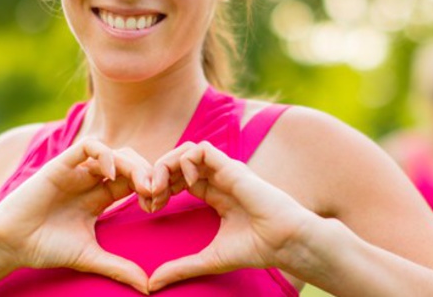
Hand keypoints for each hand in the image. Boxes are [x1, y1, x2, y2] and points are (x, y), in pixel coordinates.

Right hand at [0, 139, 153, 293]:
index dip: (150, 188)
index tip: (157, 205)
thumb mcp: (90, 257)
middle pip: (131, 163)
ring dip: (133, 164)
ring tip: (141, 185)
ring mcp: (78, 171)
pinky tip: (110, 174)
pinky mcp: (62, 164)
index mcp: (101, 197)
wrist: (10, 243)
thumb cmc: (46, 248)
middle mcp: (91, 180)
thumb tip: (148, 288)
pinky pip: (89, 146)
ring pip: (115, 152)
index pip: (135, 181)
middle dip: (147, 174)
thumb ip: (119, 267)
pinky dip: (105, 154)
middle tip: (155, 193)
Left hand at [149, 141, 313, 291]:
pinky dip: (186, 162)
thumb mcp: (207, 258)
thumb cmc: (254, 248)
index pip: (177, 179)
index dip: (159, 188)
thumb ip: (180, 267)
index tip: (150, 208)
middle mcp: (216, 179)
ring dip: (167, 164)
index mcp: (212, 194)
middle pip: (177, 161)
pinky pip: (202, 149)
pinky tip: (187, 185)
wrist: (283, 242)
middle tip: (149, 196)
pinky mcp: (231, 167)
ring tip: (161, 189)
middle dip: (157, 174)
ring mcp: (223, 171)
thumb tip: (152, 284)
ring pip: (186, 150)